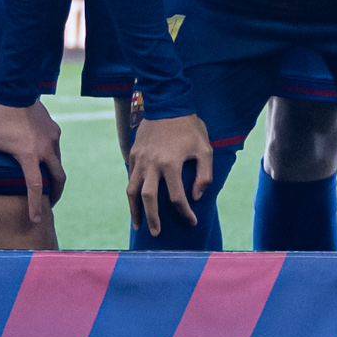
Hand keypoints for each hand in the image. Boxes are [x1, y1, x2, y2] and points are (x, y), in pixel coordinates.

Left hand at [0, 99, 66, 226]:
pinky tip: (43, 156)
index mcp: (28, 156)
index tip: (37, 219)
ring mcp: (52, 139)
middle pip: (59, 178)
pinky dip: (52, 157)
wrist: (15, 91)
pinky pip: (56, 148)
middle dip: (56, 193)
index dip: (35, 205)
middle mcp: (45, 150)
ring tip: (48, 182)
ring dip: (55, 174)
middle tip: (50, 203)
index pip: (35, 186)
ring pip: (59, 162)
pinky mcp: (54, 129)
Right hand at [125, 111, 211, 238]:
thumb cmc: (189, 127)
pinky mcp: (133, 154)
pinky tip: (136, 201)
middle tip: (156, 233)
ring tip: (138, 224)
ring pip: (132, 190)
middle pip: (148, 199)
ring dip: (134, 209)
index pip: (177, 197)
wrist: (167, 103)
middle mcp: (152, 164)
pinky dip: (133, 192)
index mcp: (171, 164)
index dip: (185, 212)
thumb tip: (196, 196)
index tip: (192, 222)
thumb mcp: (205, 148)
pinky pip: (131, 178)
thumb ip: (204, 174)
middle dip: (152, 219)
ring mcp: (140, 159)